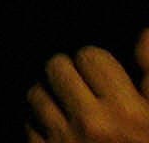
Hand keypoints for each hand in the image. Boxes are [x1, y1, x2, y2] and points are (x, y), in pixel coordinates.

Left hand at [27, 42, 148, 142]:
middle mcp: (93, 124)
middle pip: (57, 66)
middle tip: (83, 90)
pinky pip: (29, 124)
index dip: (96, 64)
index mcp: (129, 112)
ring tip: (68, 108)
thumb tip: (143, 34)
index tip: (101, 76)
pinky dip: (40, 124)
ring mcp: (65, 141)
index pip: (91, 56)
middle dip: (69, 74)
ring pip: (37, 93)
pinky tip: (59, 130)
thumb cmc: (143, 140)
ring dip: (50, 97)